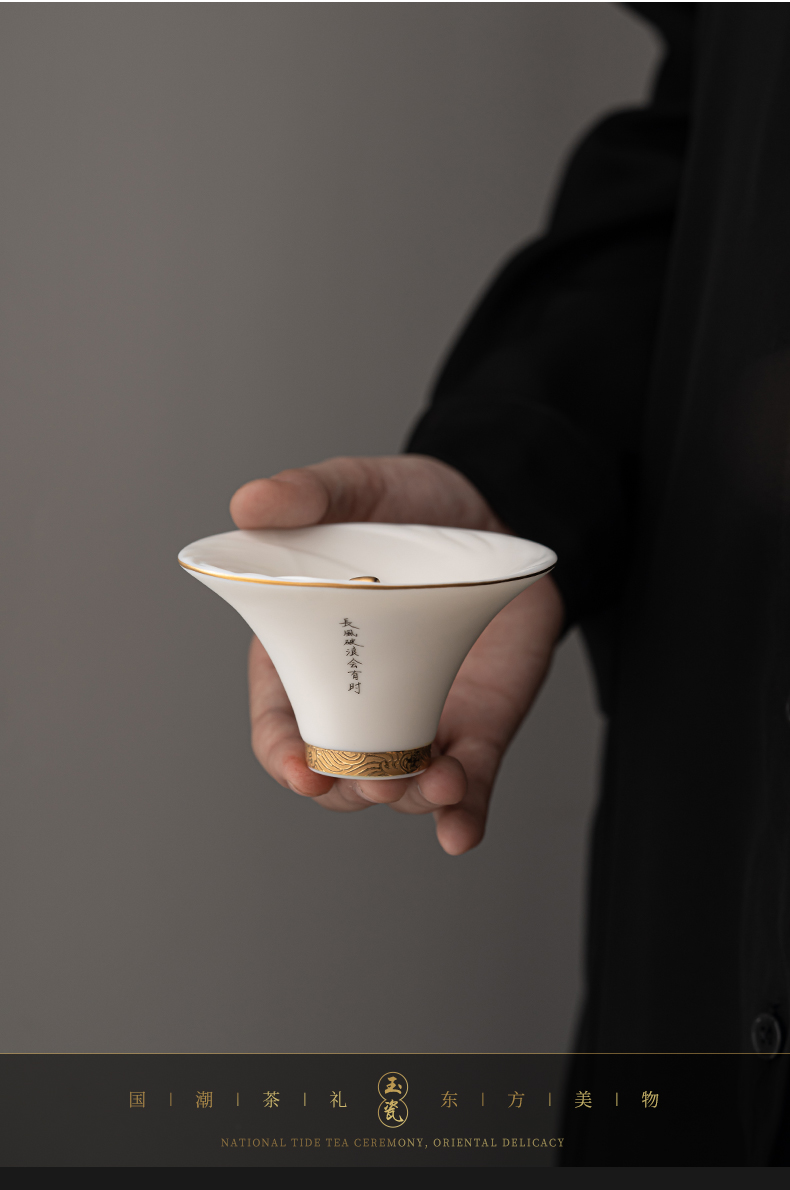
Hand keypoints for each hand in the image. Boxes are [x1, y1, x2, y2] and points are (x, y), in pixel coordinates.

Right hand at [231, 455, 564, 854]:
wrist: (500, 510)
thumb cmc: (410, 505)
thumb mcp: (355, 488)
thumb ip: (306, 494)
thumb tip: (248, 504)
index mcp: (308, 652)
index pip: (281, 724)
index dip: (282, 757)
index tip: (300, 774)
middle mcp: (358, 697)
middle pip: (336, 773)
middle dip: (351, 791)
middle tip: (379, 782)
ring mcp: (417, 717)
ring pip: (400, 788)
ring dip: (411, 801)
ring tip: (438, 781)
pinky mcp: (475, 727)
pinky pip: (467, 784)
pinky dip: (462, 815)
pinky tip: (460, 832)